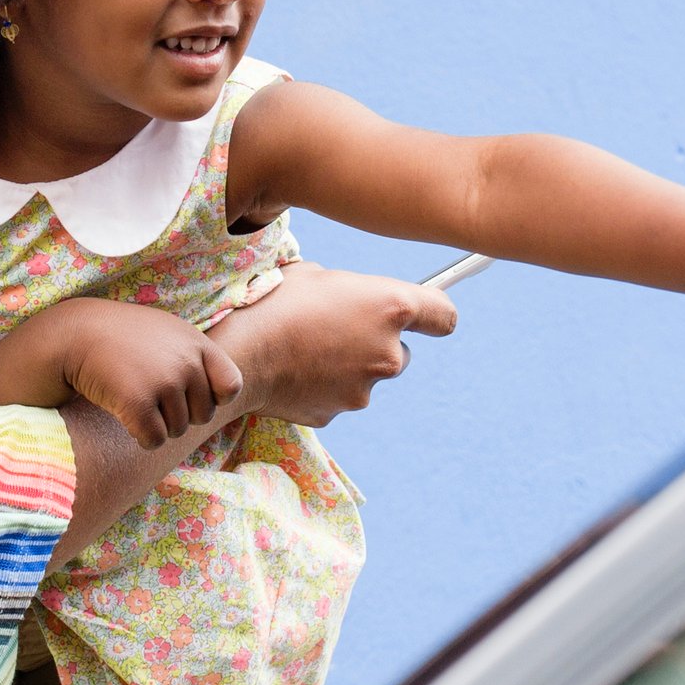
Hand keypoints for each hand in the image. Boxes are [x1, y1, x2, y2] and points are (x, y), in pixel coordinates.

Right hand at [59, 300, 246, 448]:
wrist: (76, 334)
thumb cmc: (123, 337)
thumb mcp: (167, 332)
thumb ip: (196, 358)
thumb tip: (226, 396)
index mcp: (197, 344)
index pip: (231, 386)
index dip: (213, 398)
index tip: (188, 394)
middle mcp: (186, 363)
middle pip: (202, 416)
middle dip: (179, 415)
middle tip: (151, 398)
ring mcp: (163, 383)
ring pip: (177, 431)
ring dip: (157, 425)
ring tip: (134, 398)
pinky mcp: (138, 403)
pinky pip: (154, 439)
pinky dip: (141, 436)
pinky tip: (126, 416)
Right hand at [208, 266, 457, 425]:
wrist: (240, 354)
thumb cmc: (274, 302)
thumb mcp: (315, 274)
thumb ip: (348, 290)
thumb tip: (347, 298)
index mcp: (391, 308)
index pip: (444, 316)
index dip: (435, 314)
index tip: (428, 316)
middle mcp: (389, 352)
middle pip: (401, 351)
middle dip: (377, 342)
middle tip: (338, 330)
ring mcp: (366, 388)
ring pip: (368, 376)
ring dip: (349, 365)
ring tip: (307, 350)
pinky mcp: (339, 411)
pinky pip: (339, 395)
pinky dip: (324, 385)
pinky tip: (296, 371)